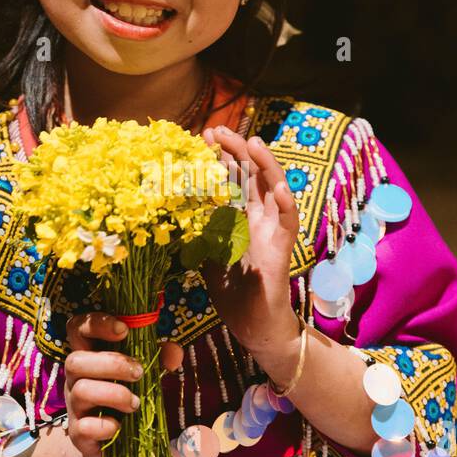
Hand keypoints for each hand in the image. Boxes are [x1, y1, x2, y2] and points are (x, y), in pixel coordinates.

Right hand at [63, 312, 183, 456]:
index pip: (77, 328)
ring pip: (80, 391)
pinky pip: (83, 427)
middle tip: (139, 372)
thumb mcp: (145, 376)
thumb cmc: (128, 400)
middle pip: (75, 360)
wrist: (114, 447)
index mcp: (90, 357)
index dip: (95, 322)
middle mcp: (77, 379)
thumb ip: (159, 359)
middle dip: (111, 363)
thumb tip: (175, 353)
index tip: (123, 329)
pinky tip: (119, 427)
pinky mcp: (79, 434)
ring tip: (135, 403)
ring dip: (114, 394)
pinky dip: (105, 426)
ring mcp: (75, 407)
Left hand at [200, 125, 300, 355]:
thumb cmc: (233, 293)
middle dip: (237, 151)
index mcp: (241, 218)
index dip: (220, 157)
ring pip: (275, 190)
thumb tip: (169, 214)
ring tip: (253, 143)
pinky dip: (284, 204)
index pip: (232, 178)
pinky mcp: (283, 250)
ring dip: (266, 166)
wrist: (254, 327)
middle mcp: (259, 219)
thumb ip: (195, 234)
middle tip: (218, 130)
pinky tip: (276, 188)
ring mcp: (273, 232)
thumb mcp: (205, 257)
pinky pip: (288, 222)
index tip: (202, 136)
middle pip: (252, 175)